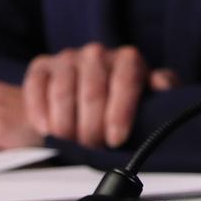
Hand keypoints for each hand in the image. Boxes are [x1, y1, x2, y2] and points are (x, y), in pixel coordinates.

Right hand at [22, 44, 178, 148]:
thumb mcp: (147, 96)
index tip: (115, 139)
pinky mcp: (41, 66)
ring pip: (63, 93)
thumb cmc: (120, 99)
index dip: (119, 114)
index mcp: (128, 58)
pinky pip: (36, 88)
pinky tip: (47, 130)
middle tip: (93, 147)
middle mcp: (98, 53)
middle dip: (92, 128)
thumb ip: (162, 89)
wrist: (83, 94)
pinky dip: (40, 113)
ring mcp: (68, 57)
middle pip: (93, 93)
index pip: (125, 83)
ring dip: (66, 125)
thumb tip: (163, 85)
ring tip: (72, 143)